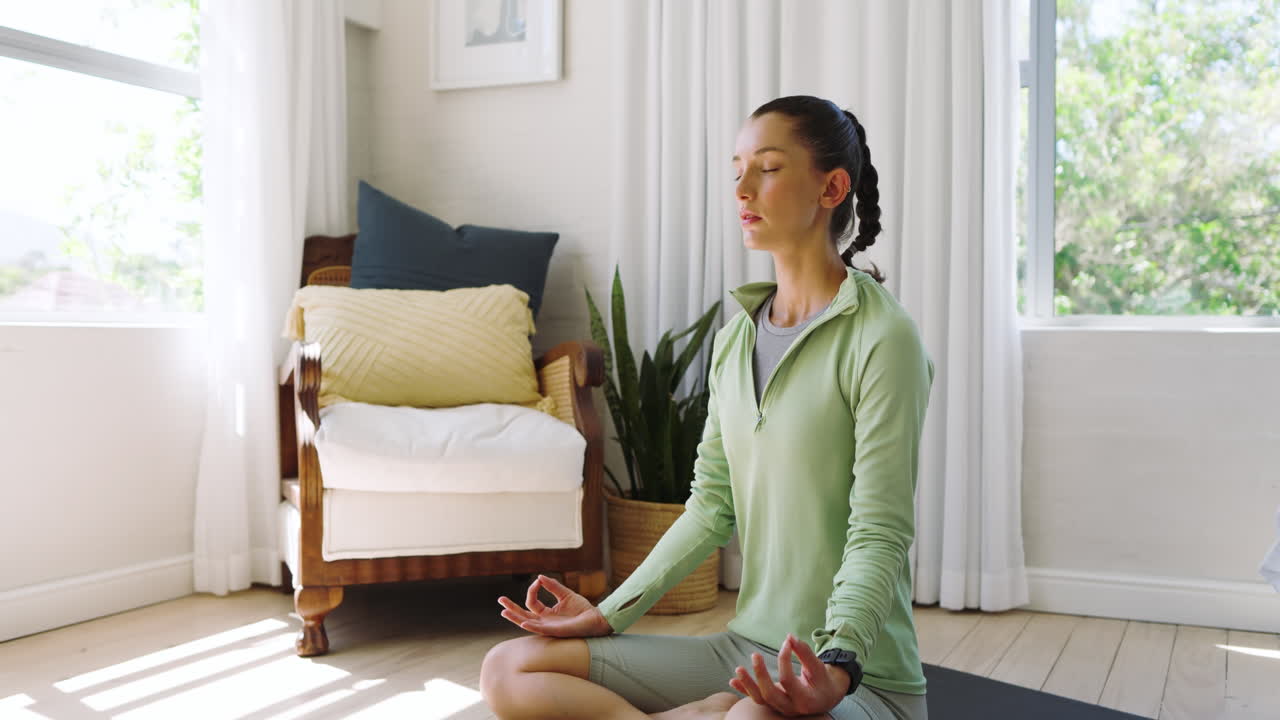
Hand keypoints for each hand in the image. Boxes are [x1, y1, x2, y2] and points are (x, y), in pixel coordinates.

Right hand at [496, 574, 613, 637]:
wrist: (596, 618)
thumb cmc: (582, 610)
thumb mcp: (565, 594)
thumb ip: (553, 586)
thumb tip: (540, 576)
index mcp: (547, 613)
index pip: (532, 602)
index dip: (532, 590)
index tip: (538, 581)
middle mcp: (545, 621)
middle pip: (523, 615)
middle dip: (511, 608)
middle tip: (500, 599)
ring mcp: (548, 627)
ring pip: (527, 623)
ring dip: (515, 618)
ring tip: (504, 611)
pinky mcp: (555, 631)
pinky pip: (541, 629)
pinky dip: (531, 625)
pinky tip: (523, 622)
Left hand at [729, 633, 847, 715]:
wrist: (825, 697)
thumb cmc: (822, 680)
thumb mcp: (817, 666)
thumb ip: (804, 652)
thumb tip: (789, 636)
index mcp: (805, 699)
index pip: (788, 680)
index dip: (784, 660)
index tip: (786, 642)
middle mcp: (791, 707)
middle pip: (770, 694)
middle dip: (760, 675)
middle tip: (755, 655)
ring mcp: (781, 708)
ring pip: (760, 700)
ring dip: (748, 684)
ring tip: (738, 669)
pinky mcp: (773, 705)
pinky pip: (756, 699)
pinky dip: (744, 690)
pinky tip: (732, 680)